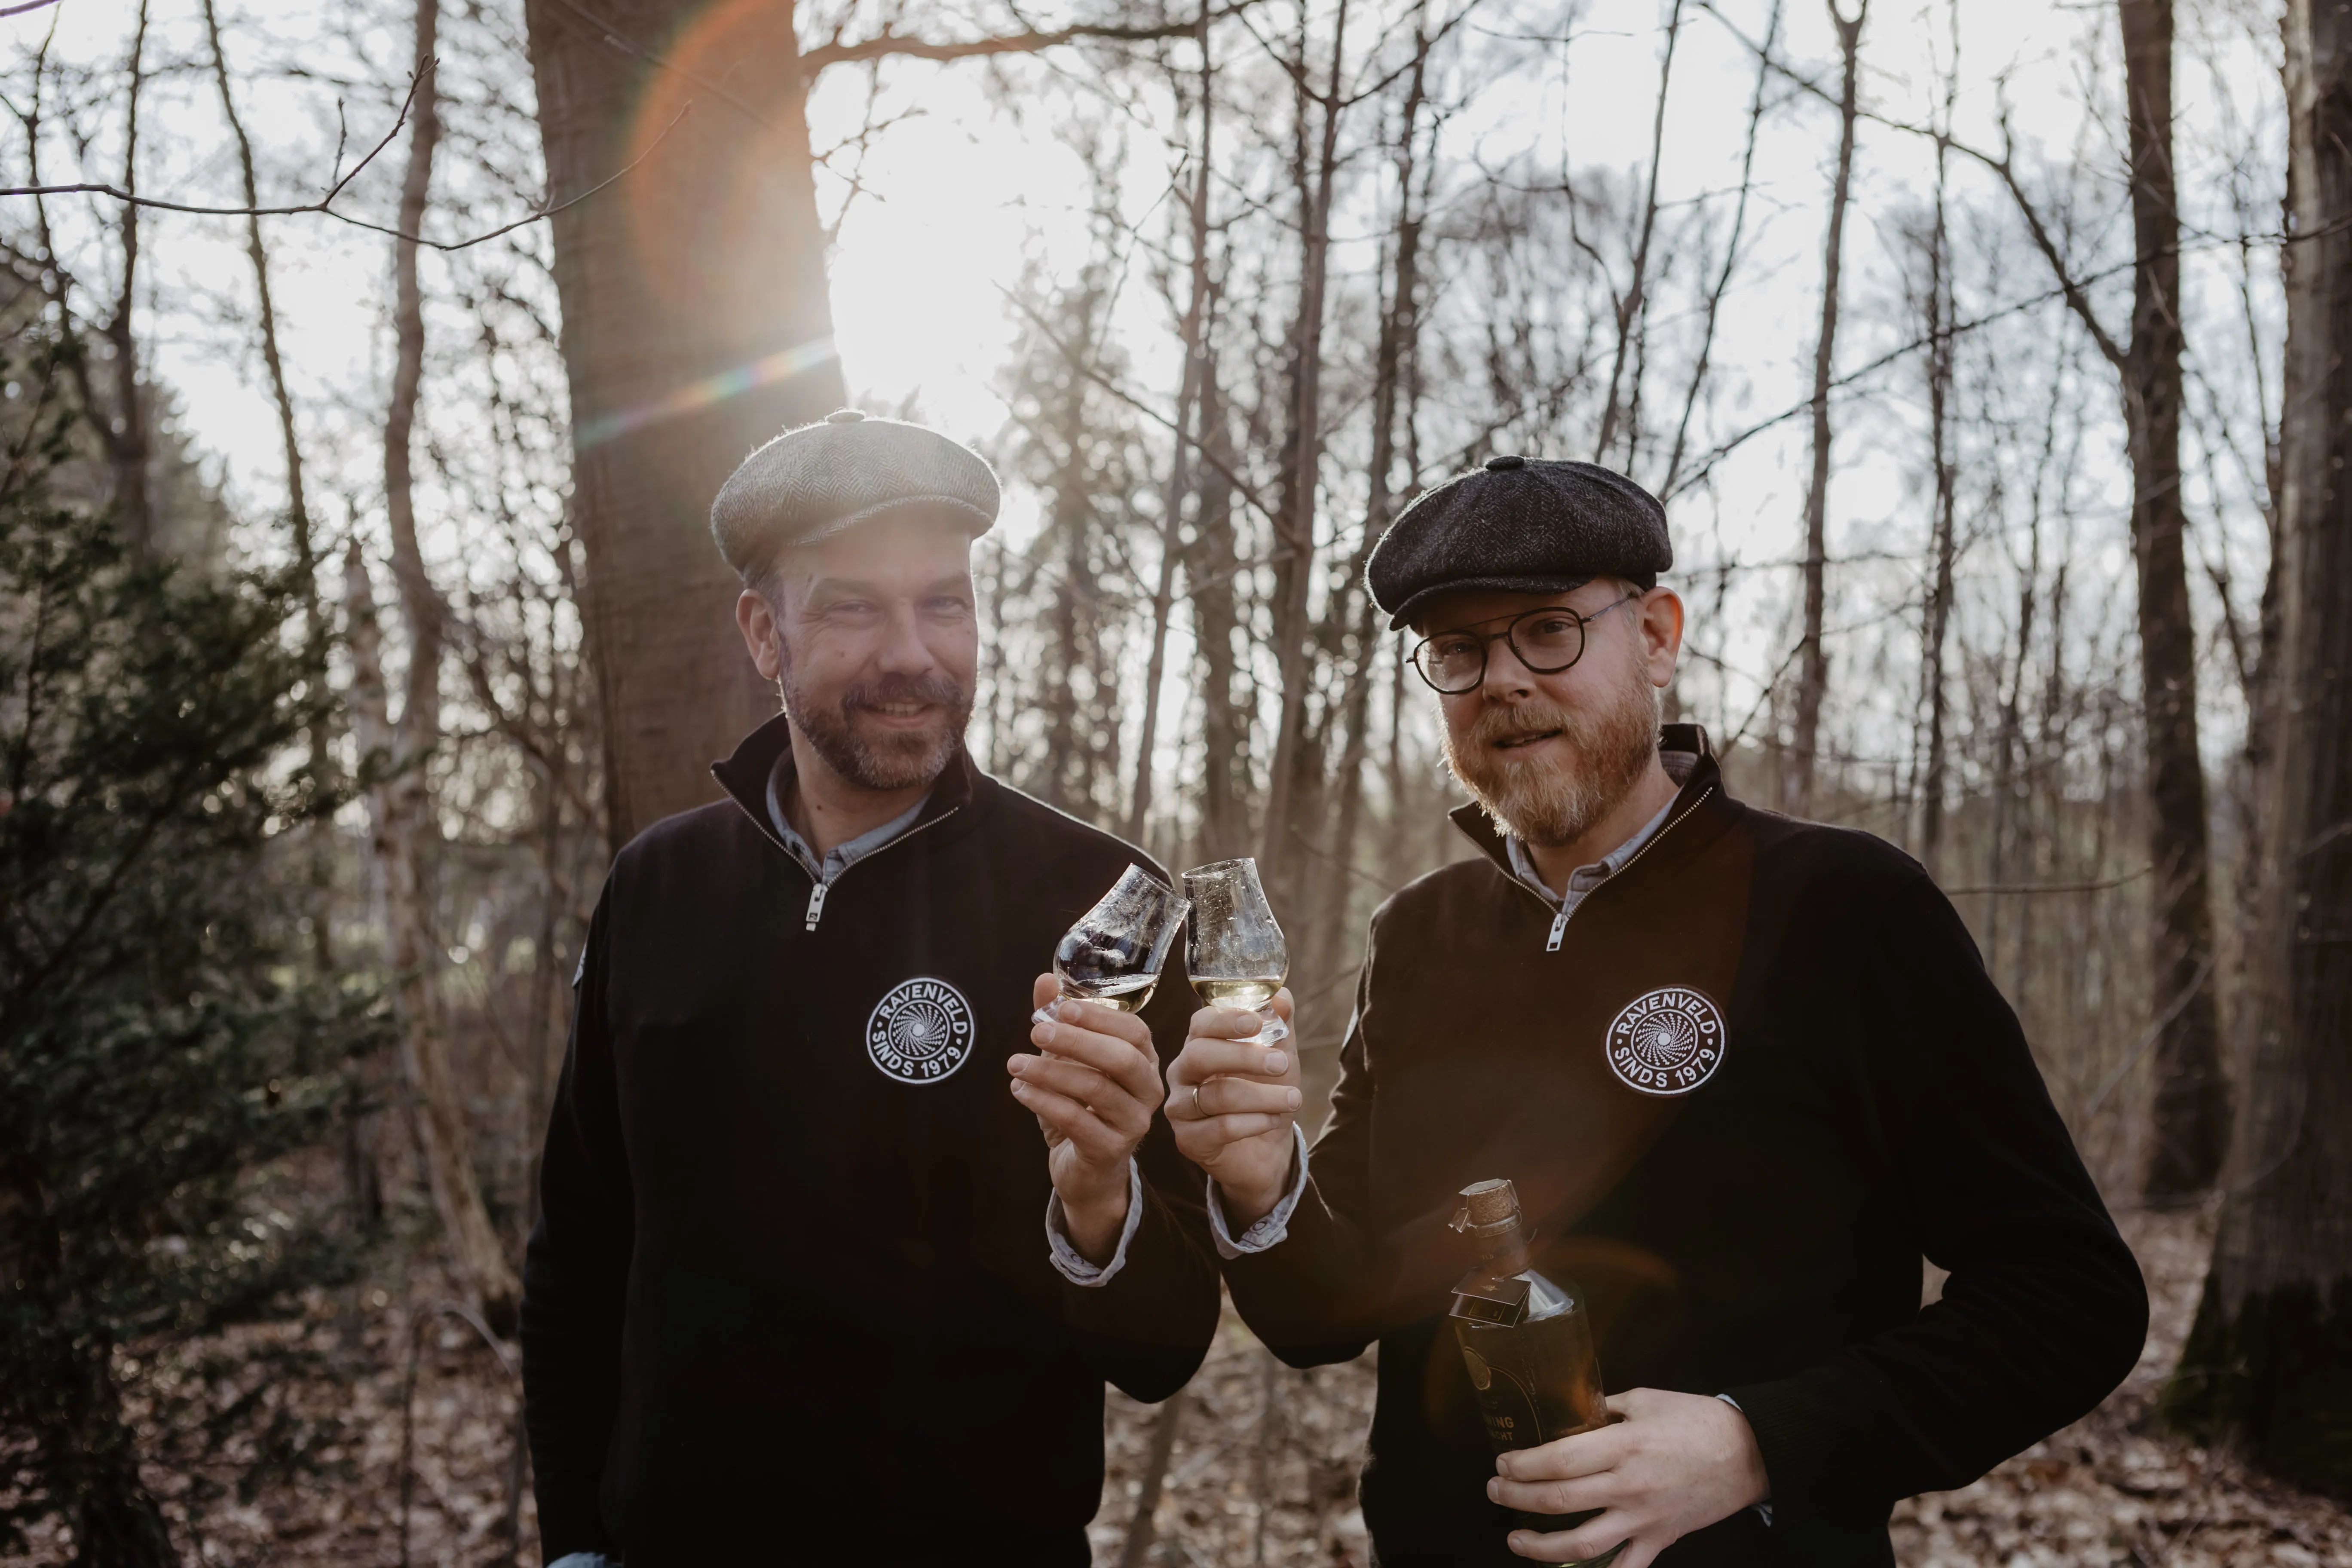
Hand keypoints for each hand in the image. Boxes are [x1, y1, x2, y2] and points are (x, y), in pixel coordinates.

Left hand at [1008, 974, 1164, 1263]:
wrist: (1087, 1170)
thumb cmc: (1080, 1108)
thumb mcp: (1068, 1061)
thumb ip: (1059, 1021)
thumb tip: (1045, 980)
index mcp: (1144, 1062)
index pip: (1134, 1030)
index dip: (1098, 1016)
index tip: (1062, 1006)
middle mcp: (1148, 1090)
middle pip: (1122, 1058)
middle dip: (1076, 1040)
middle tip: (1036, 1032)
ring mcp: (1134, 1122)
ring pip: (1096, 1089)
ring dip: (1050, 1072)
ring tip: (1015, 1063)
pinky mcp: (1111, 1149)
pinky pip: (1077, 1120)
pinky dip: (1043, 1101)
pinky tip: (1019, 1089)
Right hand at [1165, 990, 1300, 1228]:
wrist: (1266, 1146)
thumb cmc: (1265, 1091)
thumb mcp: (1279, 1055)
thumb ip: (1279, 1025)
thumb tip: (1282, 996)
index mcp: (1199, 1043)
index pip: (1200, 1023)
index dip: (1225, 1020)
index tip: (1256, 1022)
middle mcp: (1182, 1072)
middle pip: (1199, 1056)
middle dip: (1245, 1057)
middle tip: (1282, 1064)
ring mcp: (1180, 1107)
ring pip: (1214, 1095)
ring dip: (1261, 1096)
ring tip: (1293, 1099)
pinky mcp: (1188, 1140)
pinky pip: (1219, 1128)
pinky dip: (1253, 1123)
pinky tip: (1274, 1120)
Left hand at [1486, 1389, 1769, 1565]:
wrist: (1749, 1453)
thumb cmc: (1696, 1420)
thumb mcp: (1645, 1399)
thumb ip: (1603, 1408)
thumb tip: (1569, 1414)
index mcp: (1623, 1445)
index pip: (1558, 1460)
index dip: (1523, 1465)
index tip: (1502, 1463)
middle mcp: (1629, 1486)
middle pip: (1560, 1501)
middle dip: (1517, 1498)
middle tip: (1495, 1491)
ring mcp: (1644, 1518)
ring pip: (1583, 1544)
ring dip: (1541, 1546)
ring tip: (1515, 1538)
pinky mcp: (1661, 1539)